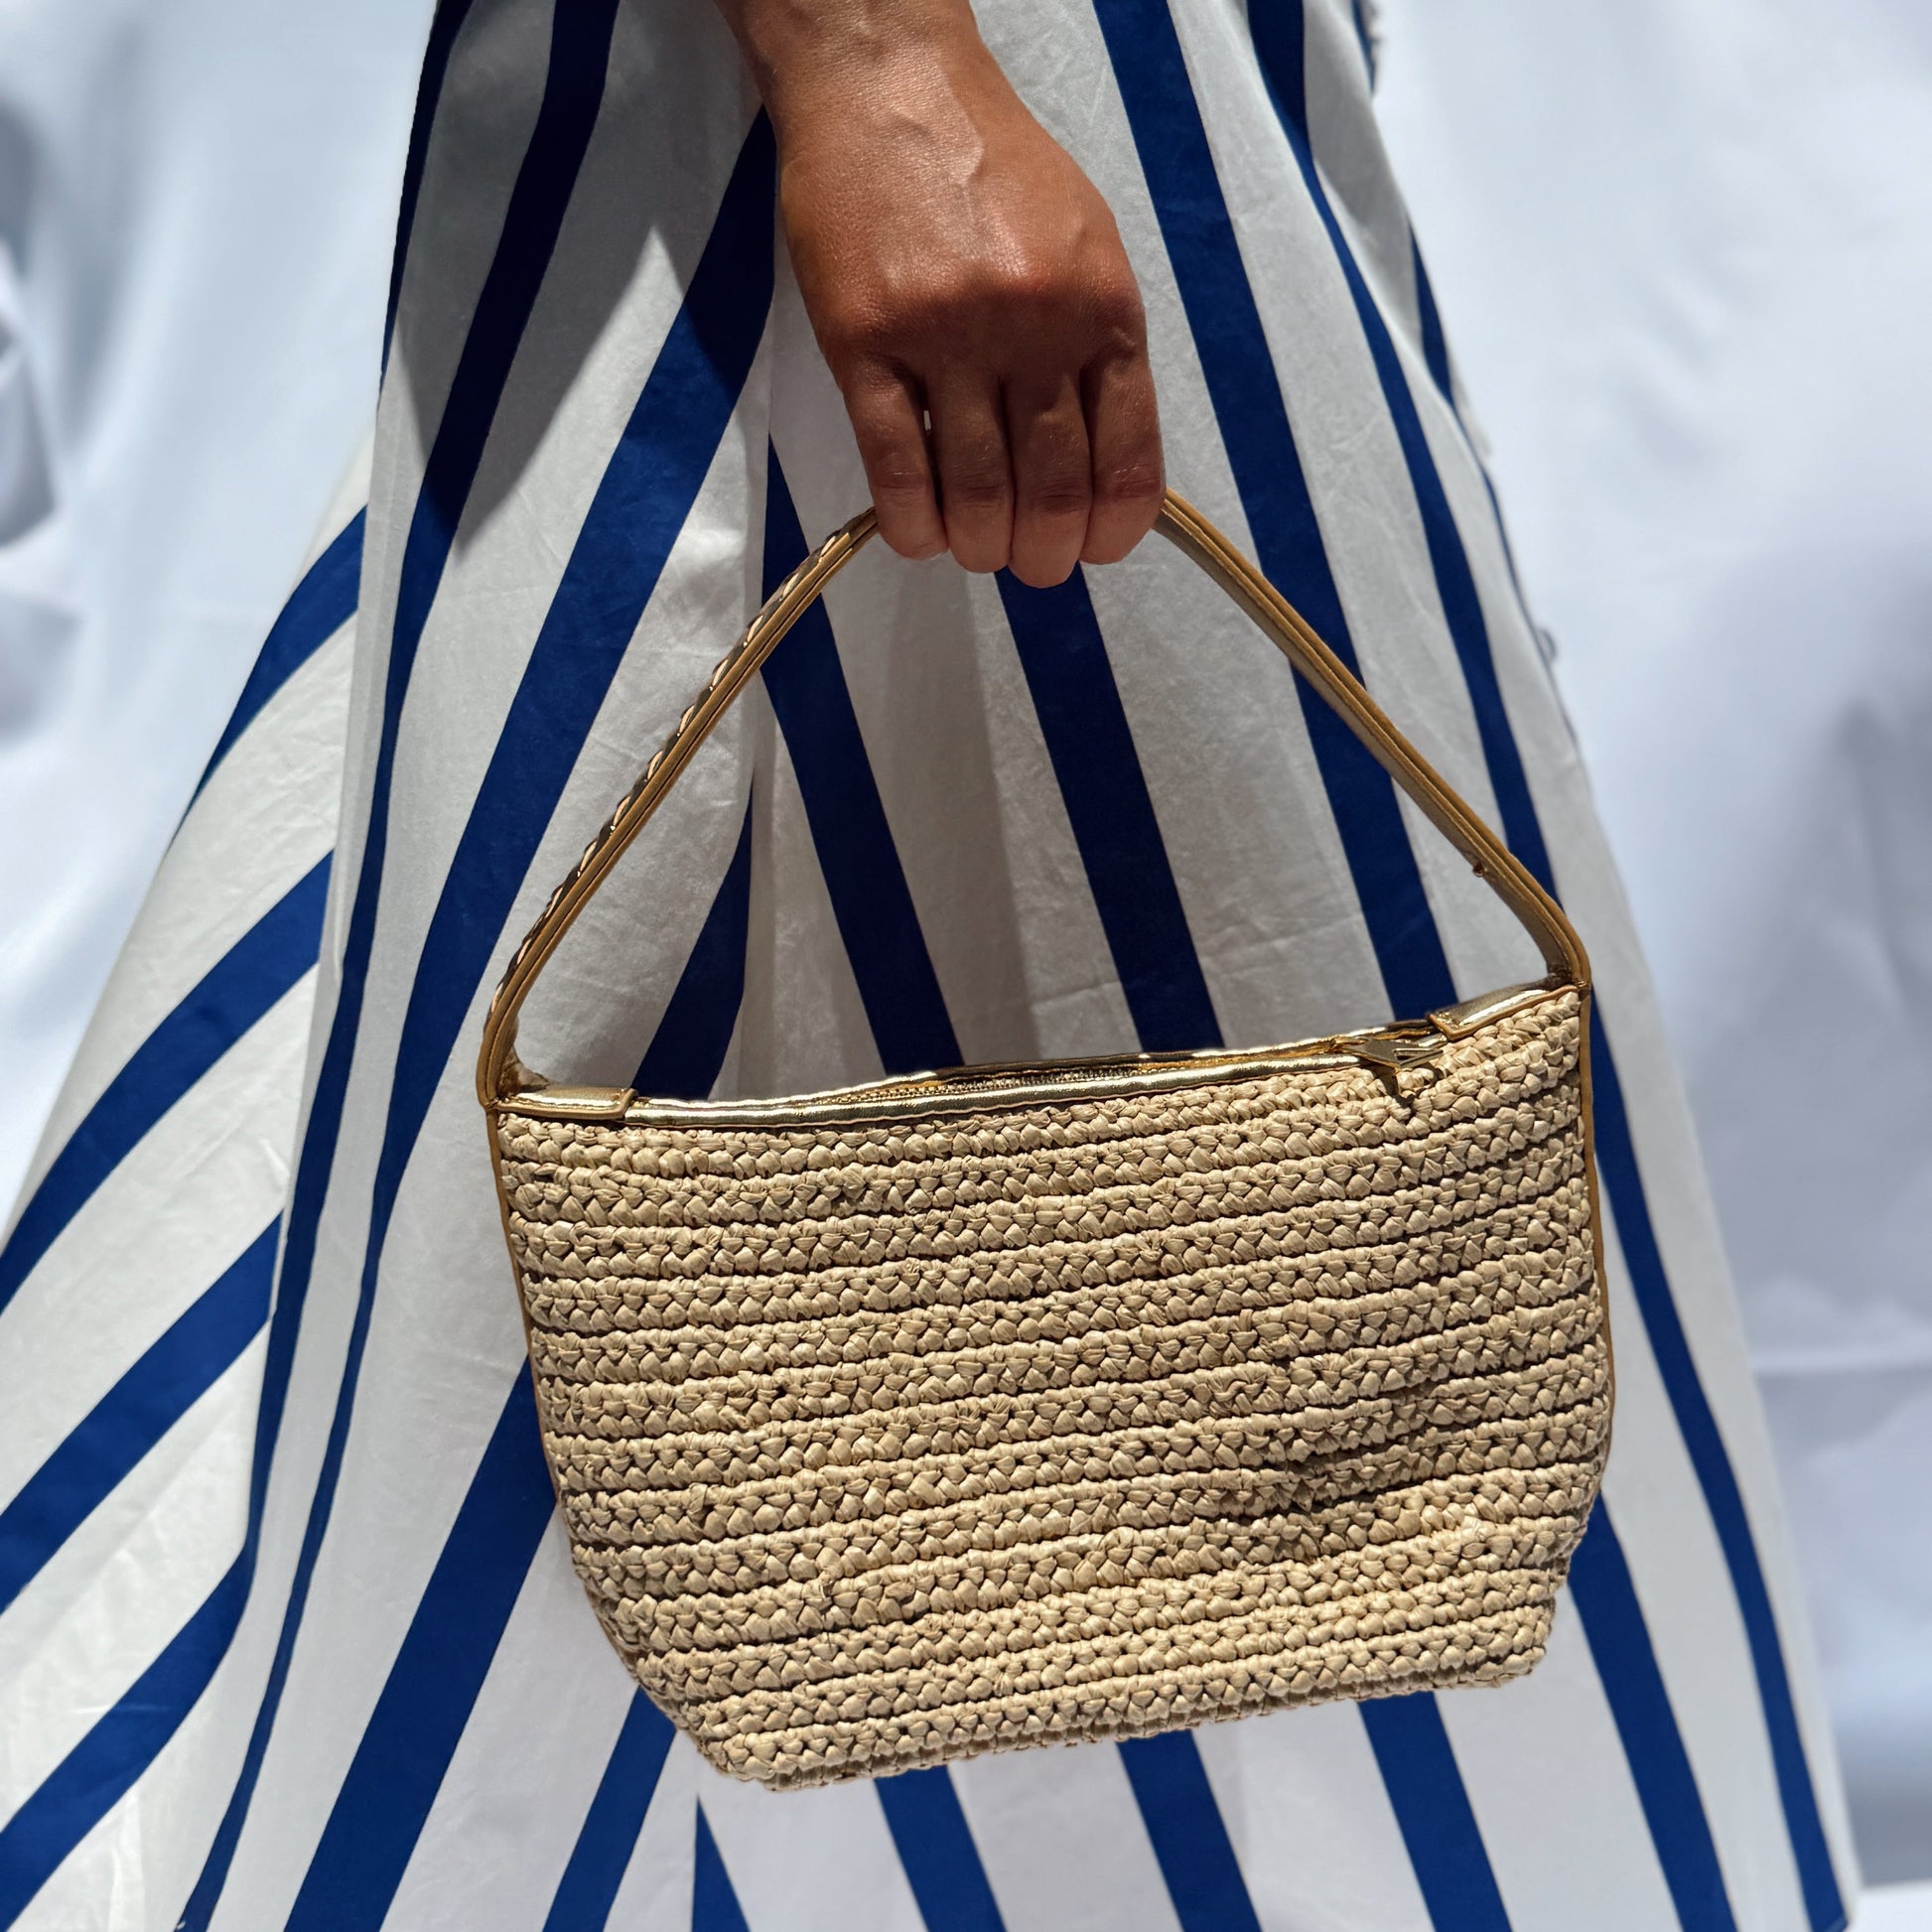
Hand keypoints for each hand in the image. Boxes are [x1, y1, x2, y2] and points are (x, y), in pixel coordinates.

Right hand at [719, 0, 1163, 585]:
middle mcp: (1033, 326)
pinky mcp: (866, 342)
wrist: (888, 85)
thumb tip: (1104, 457)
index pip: (1126, 459)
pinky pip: (896, 467)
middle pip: (1051, 491)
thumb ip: (1098, 344)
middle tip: (1027, 562)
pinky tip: (918, 534)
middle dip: (1043, 553)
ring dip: (977, 545)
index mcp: (1101, 307)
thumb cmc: (989, 166)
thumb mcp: (1083, 242)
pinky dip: (912, 522)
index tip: (1094, 550)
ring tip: (972, 549)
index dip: (1112, 530)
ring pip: (975, 492)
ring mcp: (947, 336)